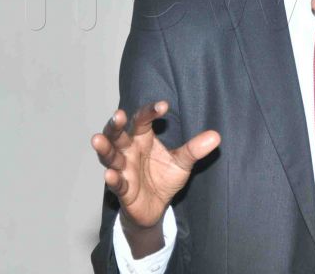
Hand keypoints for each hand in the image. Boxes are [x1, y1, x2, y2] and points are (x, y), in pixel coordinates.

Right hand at [91, 101, 219, 256]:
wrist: (155, 208)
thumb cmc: (164, 178)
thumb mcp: (182, 162)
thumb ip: (194, 149)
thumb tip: (216, 136)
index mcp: (142, 139)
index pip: (142, 120)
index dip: (150, 111)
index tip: (163, 105)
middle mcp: (129, 151)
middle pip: (118, 135)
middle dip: (114, 125)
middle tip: (116, 114)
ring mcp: (123, 169)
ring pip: (110, 156)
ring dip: (104, 148)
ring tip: (97, 139)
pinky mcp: (123, 190)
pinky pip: (117, 183)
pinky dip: (113, 179)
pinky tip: (110, 174)